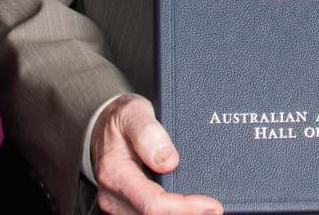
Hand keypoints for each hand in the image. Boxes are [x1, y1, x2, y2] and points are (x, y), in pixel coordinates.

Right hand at [89, 93, 220, 214]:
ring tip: (206, 208)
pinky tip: (191, 206)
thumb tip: (168, 161)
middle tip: (216, 209)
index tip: (211, 205)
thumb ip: (148, 133)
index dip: (184, 209)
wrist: (102, 126)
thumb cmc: (120, 118)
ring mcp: (119, 206)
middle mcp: (114, 197)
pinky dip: (173, 212)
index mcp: (115, 175)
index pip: (153, 204)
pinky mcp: (127, 208)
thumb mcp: (133, 113)